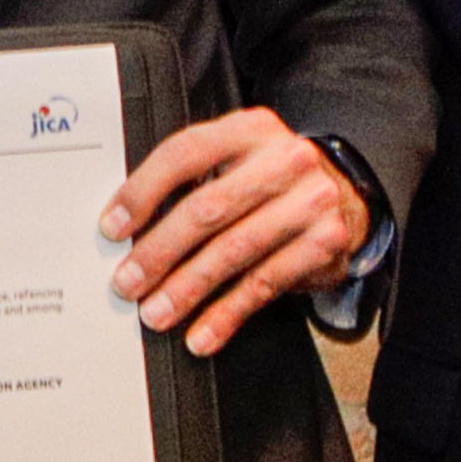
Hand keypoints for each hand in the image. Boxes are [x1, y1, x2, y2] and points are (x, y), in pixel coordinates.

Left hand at [99, 108, 367, 355]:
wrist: (347, 194)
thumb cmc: (274, 178)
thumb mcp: (239, 159)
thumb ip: (193, 179)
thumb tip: (127, 226)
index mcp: (249, 128)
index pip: (185, 154)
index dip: (143, 192)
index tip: (113, 227)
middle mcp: (283, 159)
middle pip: (208, 208)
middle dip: (160, 251)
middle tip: (128, 282)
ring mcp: (309, 201)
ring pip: (234, 250)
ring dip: (188, 288)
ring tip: (157, 312)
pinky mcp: (324, 242)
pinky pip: (264, 284)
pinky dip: (227, 314)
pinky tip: (202, 333)